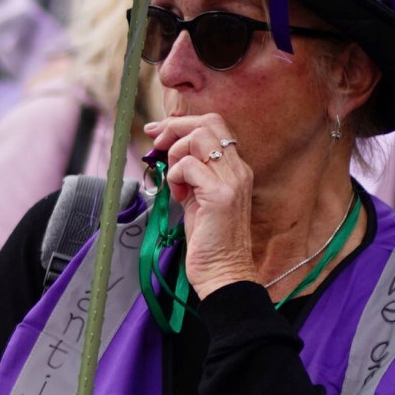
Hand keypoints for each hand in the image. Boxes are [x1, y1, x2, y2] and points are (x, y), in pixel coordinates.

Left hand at [144, 113, 254, 295]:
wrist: (223, 272)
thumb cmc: (209, 239)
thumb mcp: (197, 196)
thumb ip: (188, 172)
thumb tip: (163, 148)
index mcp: (235, 169)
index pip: (214, 125)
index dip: (182, 123)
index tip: (157, 132)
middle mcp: (239, 170)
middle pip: (207, 123)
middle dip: (174, 128)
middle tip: (156, 145)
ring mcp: (232, 181)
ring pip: (198, 137)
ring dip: (174, 154)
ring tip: (174, 181)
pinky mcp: (220, 195)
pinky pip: (188, 165)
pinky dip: (175, 176)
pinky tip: (179, 197)